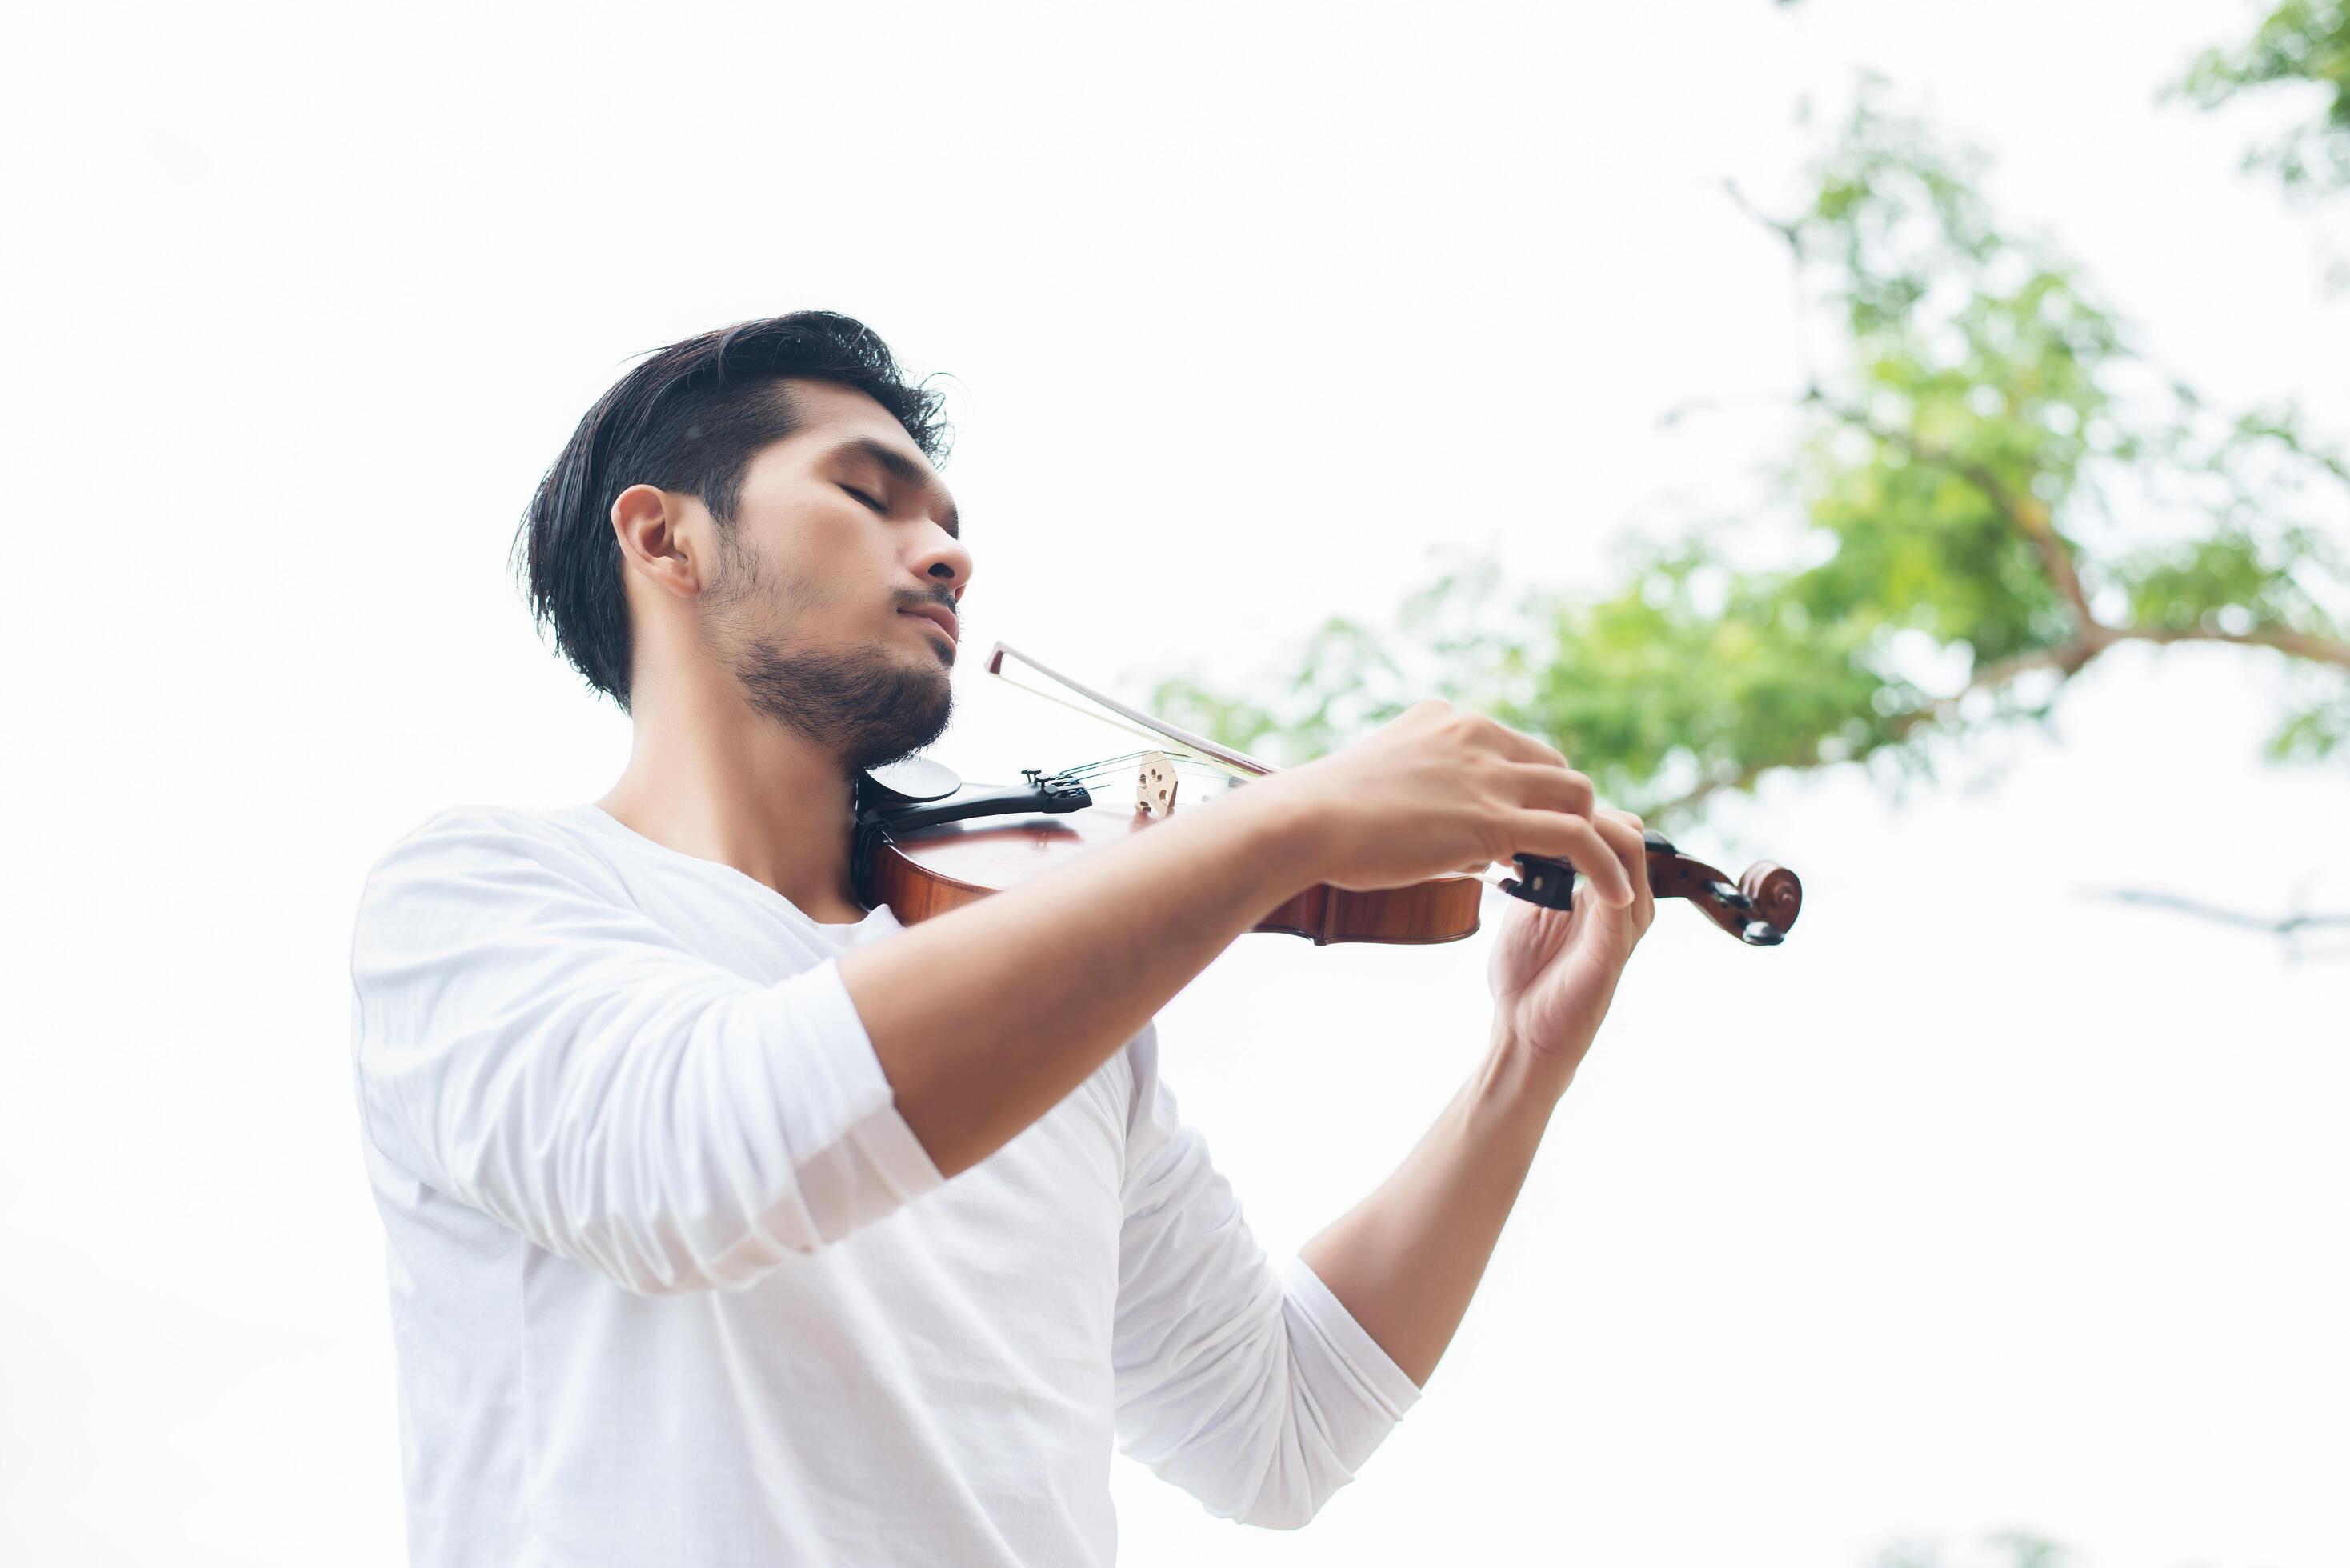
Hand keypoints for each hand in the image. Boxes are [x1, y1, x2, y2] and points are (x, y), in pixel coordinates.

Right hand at [1259, 701, 1636, 907]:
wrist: (1303, 820)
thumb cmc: (1320, 814)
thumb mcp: (1377, 783)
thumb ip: (1423, 795)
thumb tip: (1456, 841)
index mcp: (1445, 720)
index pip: (1513, 749)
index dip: (1526, 791)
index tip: (1524, 826)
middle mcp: (1475, 735)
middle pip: (1554, 767)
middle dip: (1563, 809)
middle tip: (1563, 855)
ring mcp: (1488, 774)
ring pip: (1576, 794)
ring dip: (1592, 833)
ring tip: (1602, 874)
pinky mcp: (1495, 819)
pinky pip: (1576, 837)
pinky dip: (1605, 864)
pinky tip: (1617, 892)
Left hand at [1486, 808, 1654, 1092]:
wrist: (1523, 1033)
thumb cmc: (1527, 974)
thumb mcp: (1532, 906)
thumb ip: (1541, 869)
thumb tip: (1525, 826)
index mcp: (1609, 891)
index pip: (1614, 826)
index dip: (1575, 809)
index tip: (1530, 805)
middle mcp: (1627, 901)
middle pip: (1628, 828)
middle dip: (1582, 812)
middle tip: (1533, 813)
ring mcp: (1627, 920)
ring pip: (1629, 846)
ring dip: (1586, 829)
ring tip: (1540, 829)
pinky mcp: (1616, 943)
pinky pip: (1616, 886)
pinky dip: (1588, 863)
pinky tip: (1548, 858)